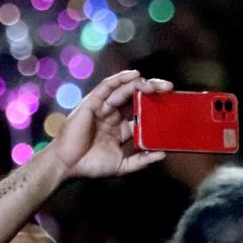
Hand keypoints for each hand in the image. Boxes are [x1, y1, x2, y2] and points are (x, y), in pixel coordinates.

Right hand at [48, 70, 171, 178]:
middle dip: (154, 91)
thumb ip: (141, 161)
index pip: (142, 113)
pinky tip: (135, 75)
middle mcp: (113, 116)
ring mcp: (103, 108)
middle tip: (170, 89)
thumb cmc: (91, 166)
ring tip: (156, 86)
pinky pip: (108, 86)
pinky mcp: (92, 102)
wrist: (68, 166)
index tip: (173, 105)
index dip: (157, 108)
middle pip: (137, 98)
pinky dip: (121, 79)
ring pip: (125, 90)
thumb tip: (163, 154)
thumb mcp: (122, 166)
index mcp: (121, 129)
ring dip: (141, 84)